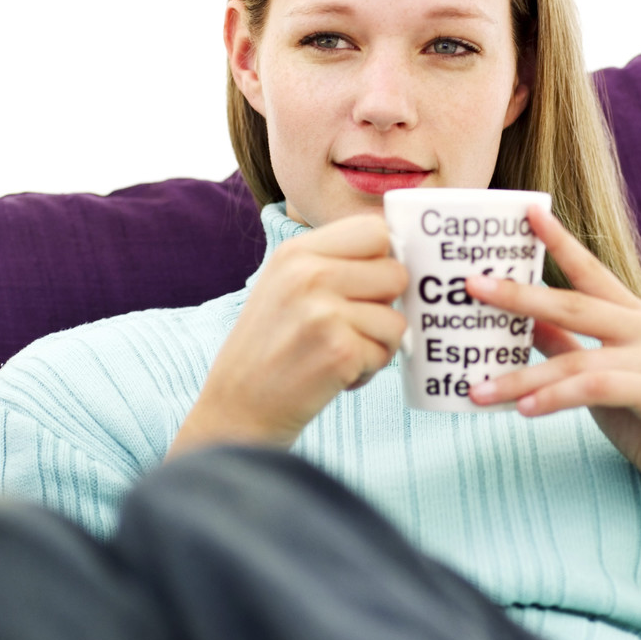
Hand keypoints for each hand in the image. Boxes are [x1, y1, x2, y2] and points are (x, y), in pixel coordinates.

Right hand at [169, 214, 406, 455]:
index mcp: (296, 252)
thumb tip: (402, 254)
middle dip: (385, 304)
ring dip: (377, 343)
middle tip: (351, 325)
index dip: (383, 258)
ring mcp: (323, 312)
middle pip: (396, 273)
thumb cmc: (272, 346)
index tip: (372, 283)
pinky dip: (367, 370)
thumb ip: (335, 263)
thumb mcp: (287, 284)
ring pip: (396, 318)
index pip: (373, 230)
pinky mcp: (339, 351)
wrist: (238, 409)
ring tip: (337, 351)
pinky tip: (333, 374)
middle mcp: (308, 275)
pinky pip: (386, 352)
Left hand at [466, 206, 640, 551]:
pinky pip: (597, 389)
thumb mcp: (596, 376)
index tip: (526, 212)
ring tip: (477, 389)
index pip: (589, 271)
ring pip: (576, 358)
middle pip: (574, 304)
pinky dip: (556, 398)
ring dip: (521, 376)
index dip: (558, 240)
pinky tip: (523, 409)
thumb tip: (520, 319)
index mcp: (634, 317)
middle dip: (518, 295)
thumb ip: (564, 344)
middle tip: (472, 286)